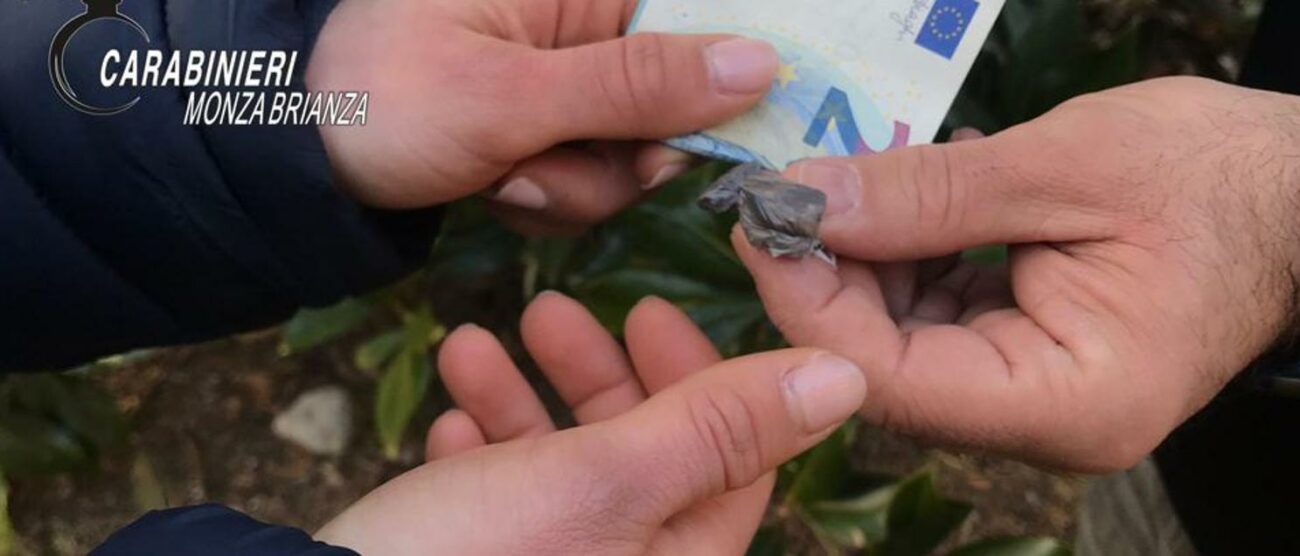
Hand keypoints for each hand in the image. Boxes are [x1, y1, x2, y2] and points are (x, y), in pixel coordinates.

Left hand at [307, 0, 777, 233]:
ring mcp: (573, 77)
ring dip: (572, 183)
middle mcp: (588, 19)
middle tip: (541, 160)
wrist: (297, 156)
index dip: (722, 75)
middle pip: (680, 97)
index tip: (691, 133)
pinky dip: (550, 197)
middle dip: (618, 152)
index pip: (700, 14)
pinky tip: (493, 183)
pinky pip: (598, 177)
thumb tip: (760, 65)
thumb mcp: (510, 96)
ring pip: (639, 152)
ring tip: (498, 171)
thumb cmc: (385, 100)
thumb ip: (638, 85)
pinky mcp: (557, 124)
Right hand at [315, 293, 864, 553]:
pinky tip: (449, 420)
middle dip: (594, 373)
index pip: (734, 461)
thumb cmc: (474, 555)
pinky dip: (482, 453)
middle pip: (644, 456)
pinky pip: (503, 502)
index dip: (702, 375)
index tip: (649, 309)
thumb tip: (844, 379)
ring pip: (563, 469)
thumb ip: (721, 424)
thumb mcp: (607, 478)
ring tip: (470, 343)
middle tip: (555, 308)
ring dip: (522, 400)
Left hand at [737, 77, 1299, 471]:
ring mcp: (1034, 393)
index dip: (811, 302)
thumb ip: (929, 193)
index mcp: (1068, 401)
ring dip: (868, 259)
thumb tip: (807, 201)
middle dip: (832, 274)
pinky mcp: (1027, 357)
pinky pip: (939, 318)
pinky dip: (910, 258)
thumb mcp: (1065, 166)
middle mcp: (1043, 420)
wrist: (1299, 194)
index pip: (895, 379)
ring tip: (863, 180)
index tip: (764, 222)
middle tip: (794, 191)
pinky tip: (911, 201)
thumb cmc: (1216, 177)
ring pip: (904, 338)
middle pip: (889, 363)